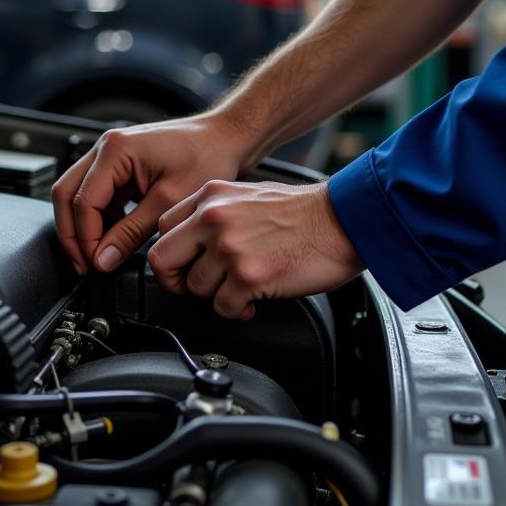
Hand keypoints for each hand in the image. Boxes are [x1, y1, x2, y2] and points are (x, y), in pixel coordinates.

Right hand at [51, 113, 251, 275]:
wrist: (227, 138)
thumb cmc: (207, 156)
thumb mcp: (168, 202)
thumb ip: (131, 233)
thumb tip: (103, 259)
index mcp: (115, 150)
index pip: (82, 201)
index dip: (85, 238)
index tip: (95, 264)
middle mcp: (107, 148)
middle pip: (67, 195)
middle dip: (73, 233)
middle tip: (85, 264)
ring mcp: (112, 156)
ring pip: (79, 195)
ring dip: (85, 226)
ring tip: (100, 256)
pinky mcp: (121, 166)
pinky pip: (98, 195)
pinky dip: (101, 218)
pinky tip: (115, 238)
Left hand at [149, 179, 362, 319]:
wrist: (343, 220)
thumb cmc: (302, 212)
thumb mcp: (247, 195)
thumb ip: (215, 213)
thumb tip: (193, 242)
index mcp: (211, 196)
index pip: (163, 227)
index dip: (172, 252)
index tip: (183, 264)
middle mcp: (213, 218)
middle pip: (162, 259)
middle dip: (175, 281)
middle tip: (192, 288)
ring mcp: (229, 247)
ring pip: (195, 288)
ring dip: (215, 296)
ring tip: (238, 289)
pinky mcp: (248, 276)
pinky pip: (222, 307)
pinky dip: (236, 310)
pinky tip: (252, 300)